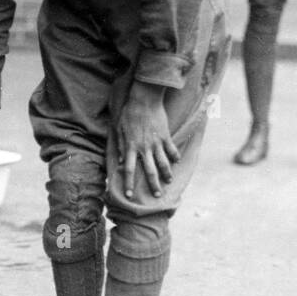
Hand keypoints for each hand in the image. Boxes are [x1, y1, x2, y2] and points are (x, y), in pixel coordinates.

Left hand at [118, 83, 178, 198]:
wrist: (144, 99)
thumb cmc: (129, 113)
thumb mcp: (119, 129)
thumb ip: (121, 146)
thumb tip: (119, 162)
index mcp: (131, 147)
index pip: (129, 169)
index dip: (129, 183)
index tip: (129, 195)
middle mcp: (144, 148)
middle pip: (149, 171)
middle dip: (153, 185)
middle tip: (157, 195)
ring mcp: (156, 142)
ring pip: (163, 163)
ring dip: (167, 174)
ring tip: (169, 182)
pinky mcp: (165, 136)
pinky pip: (172, 149)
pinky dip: (175, 156)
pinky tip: (177, 162)